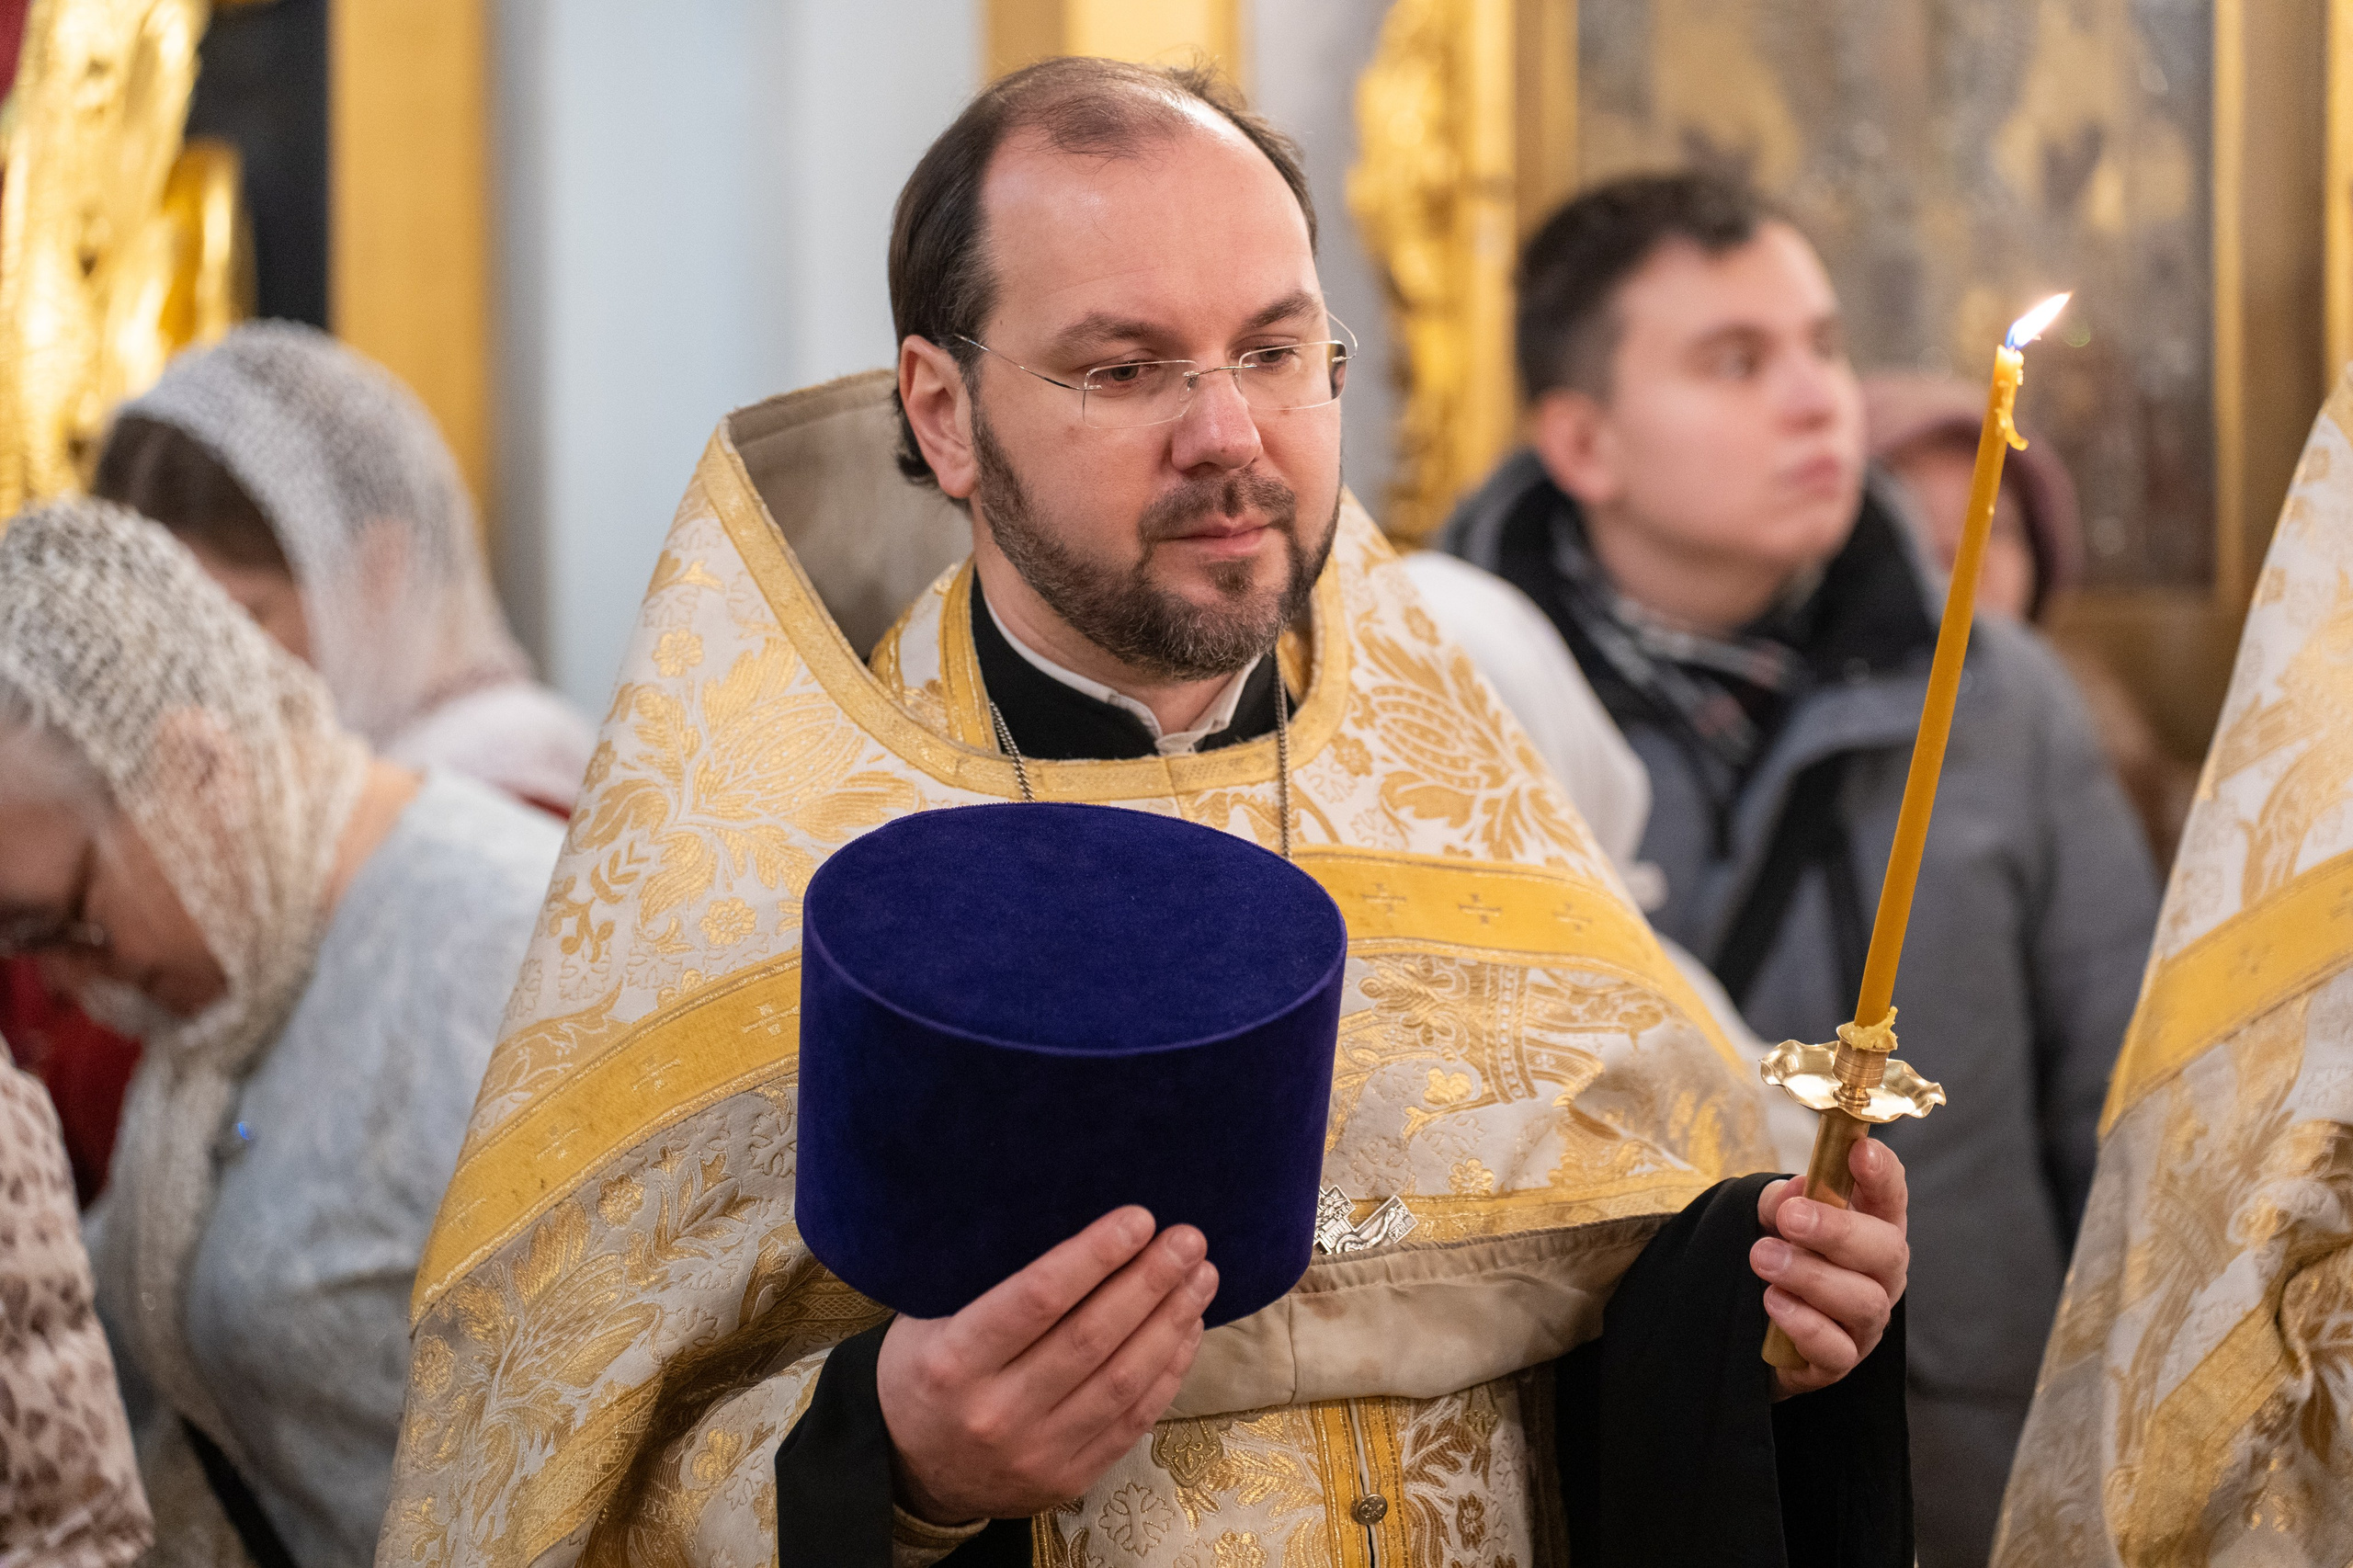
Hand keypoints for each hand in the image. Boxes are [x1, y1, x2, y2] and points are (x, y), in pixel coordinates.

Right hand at [877, 1207, 1218, 1523]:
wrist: (913, 1475)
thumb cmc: (925, 1375)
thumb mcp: (925, 1321)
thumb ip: (983, 1281)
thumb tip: (1061, 1211)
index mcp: (953, 1362)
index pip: (1037, 1300)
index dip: (1094, 1256)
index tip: (1138, 1219)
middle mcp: (995, 1412)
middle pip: (1091, 1338)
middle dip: (1149, 1282)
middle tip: (1187, 1239)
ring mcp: (1035, 1453)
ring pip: (1122, 1381)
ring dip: (1170, 1322)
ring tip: (1201, 1277)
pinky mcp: (1068, 1479)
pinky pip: (1132, 1422)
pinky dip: (1168, 1371)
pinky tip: (1188, 1329)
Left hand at [1752, 1137, 1908, 1399]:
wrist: (1753, 1326)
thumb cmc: (1781, 1256)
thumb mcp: (1773, 1219)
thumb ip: (1782, 1201)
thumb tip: (1793, 1194)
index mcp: (1872, 1228)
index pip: (1890, 1196)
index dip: (1882, 1174)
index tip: (1861, 1150)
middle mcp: (1881, 1275)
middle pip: (1887, 1251)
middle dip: (1839, 1231)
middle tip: (1791, 1218)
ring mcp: (1866, 1322)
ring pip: (1864, 1301)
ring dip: (1811, 1276)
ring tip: (1764, 1258)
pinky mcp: (1841, 1361)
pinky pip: (1836, 1349)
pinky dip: (1804, 1324)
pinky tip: (1773, 1302)